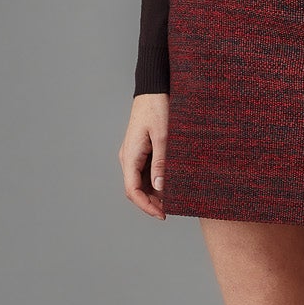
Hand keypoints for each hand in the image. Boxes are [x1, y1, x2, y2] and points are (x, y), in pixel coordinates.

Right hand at [120, 92, 168, 217]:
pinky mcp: (142, 151)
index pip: (133, 191)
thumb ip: (161, 162)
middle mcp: (129, 158)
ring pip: (142, 183)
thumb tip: (160, 188)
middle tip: (172, 209)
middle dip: (152, 202)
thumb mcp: (162, 136)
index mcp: (130, 156)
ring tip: (175, 198)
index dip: (146, 206)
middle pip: (136, 190)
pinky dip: (157, 181)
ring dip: (155, 193)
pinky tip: (171, 183)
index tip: (162, 215)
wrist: (153, 89)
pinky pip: (146, 172)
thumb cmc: (157, 108)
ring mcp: (134, 155)